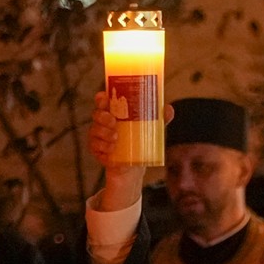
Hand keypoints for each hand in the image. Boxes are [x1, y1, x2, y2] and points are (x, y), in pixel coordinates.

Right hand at [89, 90, 174, 211]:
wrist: (134, 165)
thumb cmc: (140, 140)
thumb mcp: (151, 128)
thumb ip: (159, 118)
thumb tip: (169, 109)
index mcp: (113, 111)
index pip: (102, 100)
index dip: (101, 98)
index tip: (105, 99)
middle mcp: (103, 122)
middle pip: (96, 114)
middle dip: (103, 117)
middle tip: (114, 121)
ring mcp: (98, 136)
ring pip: (95, 130)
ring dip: (104, 133)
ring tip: (116, 137)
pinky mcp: (97, 150)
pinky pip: (95, 147)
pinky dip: (103, 147)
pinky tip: (111, 149)